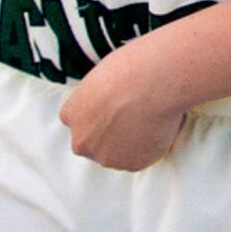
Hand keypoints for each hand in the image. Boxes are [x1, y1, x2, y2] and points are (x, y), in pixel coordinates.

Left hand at [59, 38, 187, 171]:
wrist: (155, 81)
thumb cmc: (132, 67)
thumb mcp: (102, 77)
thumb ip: (100, 98)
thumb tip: (115, 102)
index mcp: (70, 114)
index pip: (80, 122)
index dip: (100, 116)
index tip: (116, 108)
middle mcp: (82, 140)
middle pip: (93, 144)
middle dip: (109, 135)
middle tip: (134, 118)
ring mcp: (105, 156)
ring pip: (116, 154)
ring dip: (129, 144)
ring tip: (151, 120)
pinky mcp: (131, 164)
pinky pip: (140, 159)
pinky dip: (149, 148)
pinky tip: (160, 127)